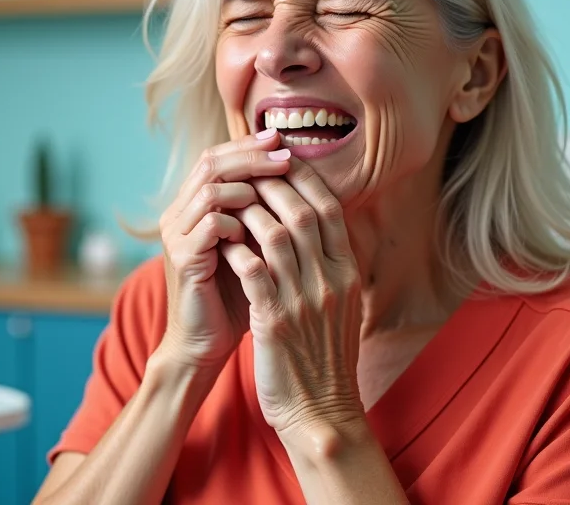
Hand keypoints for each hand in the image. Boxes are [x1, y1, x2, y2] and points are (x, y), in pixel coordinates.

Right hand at [157, 130, 291, 370]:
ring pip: (210, 190)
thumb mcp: (254, 245)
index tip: (284, 141)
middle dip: (252, 156)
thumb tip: (300, 174)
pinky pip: (211, 225)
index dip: (249, 145)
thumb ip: (264, 211)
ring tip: (279, 191)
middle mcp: (178, 214)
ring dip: (249, 187)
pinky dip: (240, 222)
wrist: (207, 343)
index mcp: (193, 206)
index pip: (217, 157)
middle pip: (211, 163)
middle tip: (286, 156)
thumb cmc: (237, 294)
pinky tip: (261, 231)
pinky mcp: (182, 258)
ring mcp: (176, 235)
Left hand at [221, 159, 363, 434]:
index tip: (282, 157)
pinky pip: (252, 271)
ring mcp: (304, 300)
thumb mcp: (341, 304)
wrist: (321, 411)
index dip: (305, 177)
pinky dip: (236, 249)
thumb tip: (319, 223)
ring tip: (229, 199)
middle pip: (302, 212)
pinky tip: (221, 240)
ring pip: (275, 235)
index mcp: (348, 273)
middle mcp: (331, 280)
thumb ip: (331, 264)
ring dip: (249, 211)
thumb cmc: (325, 356)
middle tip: (248, 168)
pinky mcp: (275, 321)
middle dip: (273, 183)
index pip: (329, 209)